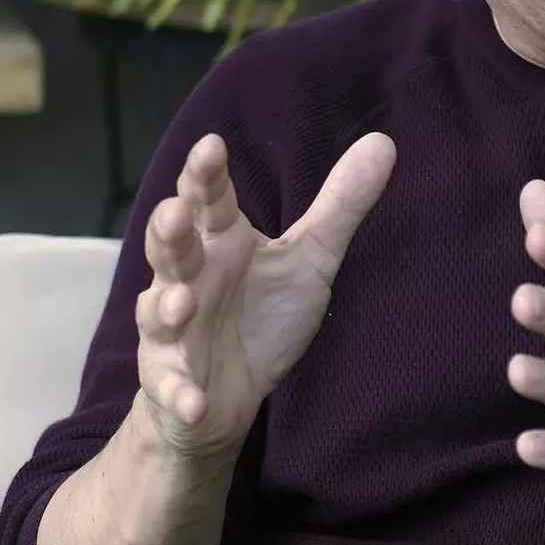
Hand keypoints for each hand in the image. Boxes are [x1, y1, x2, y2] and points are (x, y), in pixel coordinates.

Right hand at [137, 131, 395, 458]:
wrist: (227, 396)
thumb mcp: (309, 259)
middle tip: (174, 212)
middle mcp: (187, 279)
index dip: (206, 175)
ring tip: (181, 302)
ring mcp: (172, 332)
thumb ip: (339, 205)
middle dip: (169, 232)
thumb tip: (385, 141)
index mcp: (219, 241)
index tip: (211, 145)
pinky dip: (181, 395)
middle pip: (172, 249)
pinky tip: (194, 402)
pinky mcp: (173, 383)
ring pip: (159, 314)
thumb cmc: (263, 313)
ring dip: (167, 308)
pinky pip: (173, 389)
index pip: (209, 201)